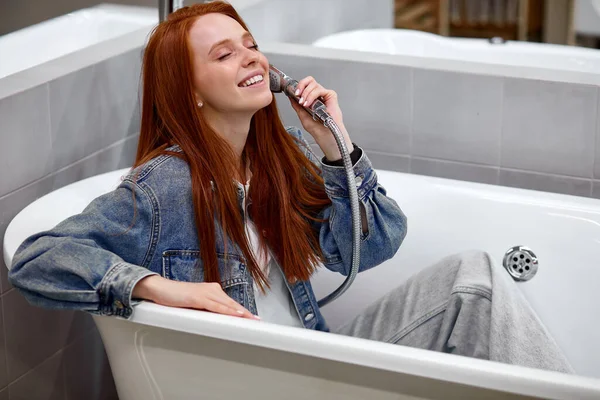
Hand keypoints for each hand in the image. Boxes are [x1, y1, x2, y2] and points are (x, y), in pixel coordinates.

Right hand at [132, 275, 259, 319]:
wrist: (160, 289)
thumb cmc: (175, 298)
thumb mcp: (194, 306)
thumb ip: (205, 311)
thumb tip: (215, 322)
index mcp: (212, 291)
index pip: (230, 303)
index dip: (242, 311)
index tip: (253, 318)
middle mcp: (212, 289)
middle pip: (232, 303)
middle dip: (246, 313)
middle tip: (258, 321)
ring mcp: (205, 292)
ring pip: (227, 304)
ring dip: (240, 312)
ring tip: (251, 320)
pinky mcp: (198, 297)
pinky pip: (216, 306)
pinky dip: (227, 311)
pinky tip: (235, 314)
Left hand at [289, 76, 352, 160]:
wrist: (324, 134)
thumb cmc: (317, 128)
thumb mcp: (302, 115)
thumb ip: (296, 105)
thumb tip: (290, 96)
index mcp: (312, 98)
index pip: (305, 84)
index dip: (299, 86)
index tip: (294, 93)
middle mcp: (318, 95)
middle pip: (310, 80)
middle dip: (302, 86)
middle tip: (298, 94)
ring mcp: (324, 95)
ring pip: (314, 85)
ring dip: (306, 94)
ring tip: (304, 104)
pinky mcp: (331, 96)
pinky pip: (320, 90)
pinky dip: (312, 96)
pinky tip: (309, 104)